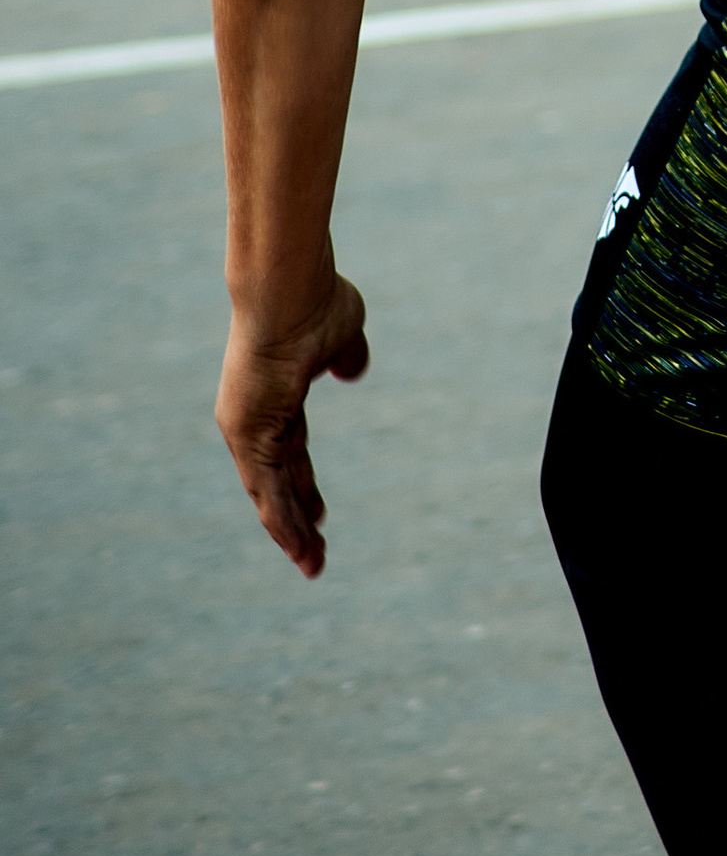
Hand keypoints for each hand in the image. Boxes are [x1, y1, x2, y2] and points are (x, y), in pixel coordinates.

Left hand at [217, 275, 370, 578]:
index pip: (290, 452)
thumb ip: (345, 356)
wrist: (288, 291)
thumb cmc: (315, 303)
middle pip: (277, 481)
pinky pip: (267, 490)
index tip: (319, 515)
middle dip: (297, 518)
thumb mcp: (342, 334)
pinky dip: (281, 521)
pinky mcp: (248, 437)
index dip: (304, 485)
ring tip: (312, 565)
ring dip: (290, 532)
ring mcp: (246, 429)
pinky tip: (298, 546)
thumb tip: (352, 370)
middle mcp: (252, 418)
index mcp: (274, 398)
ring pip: (270, 494)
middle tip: (313, 551)